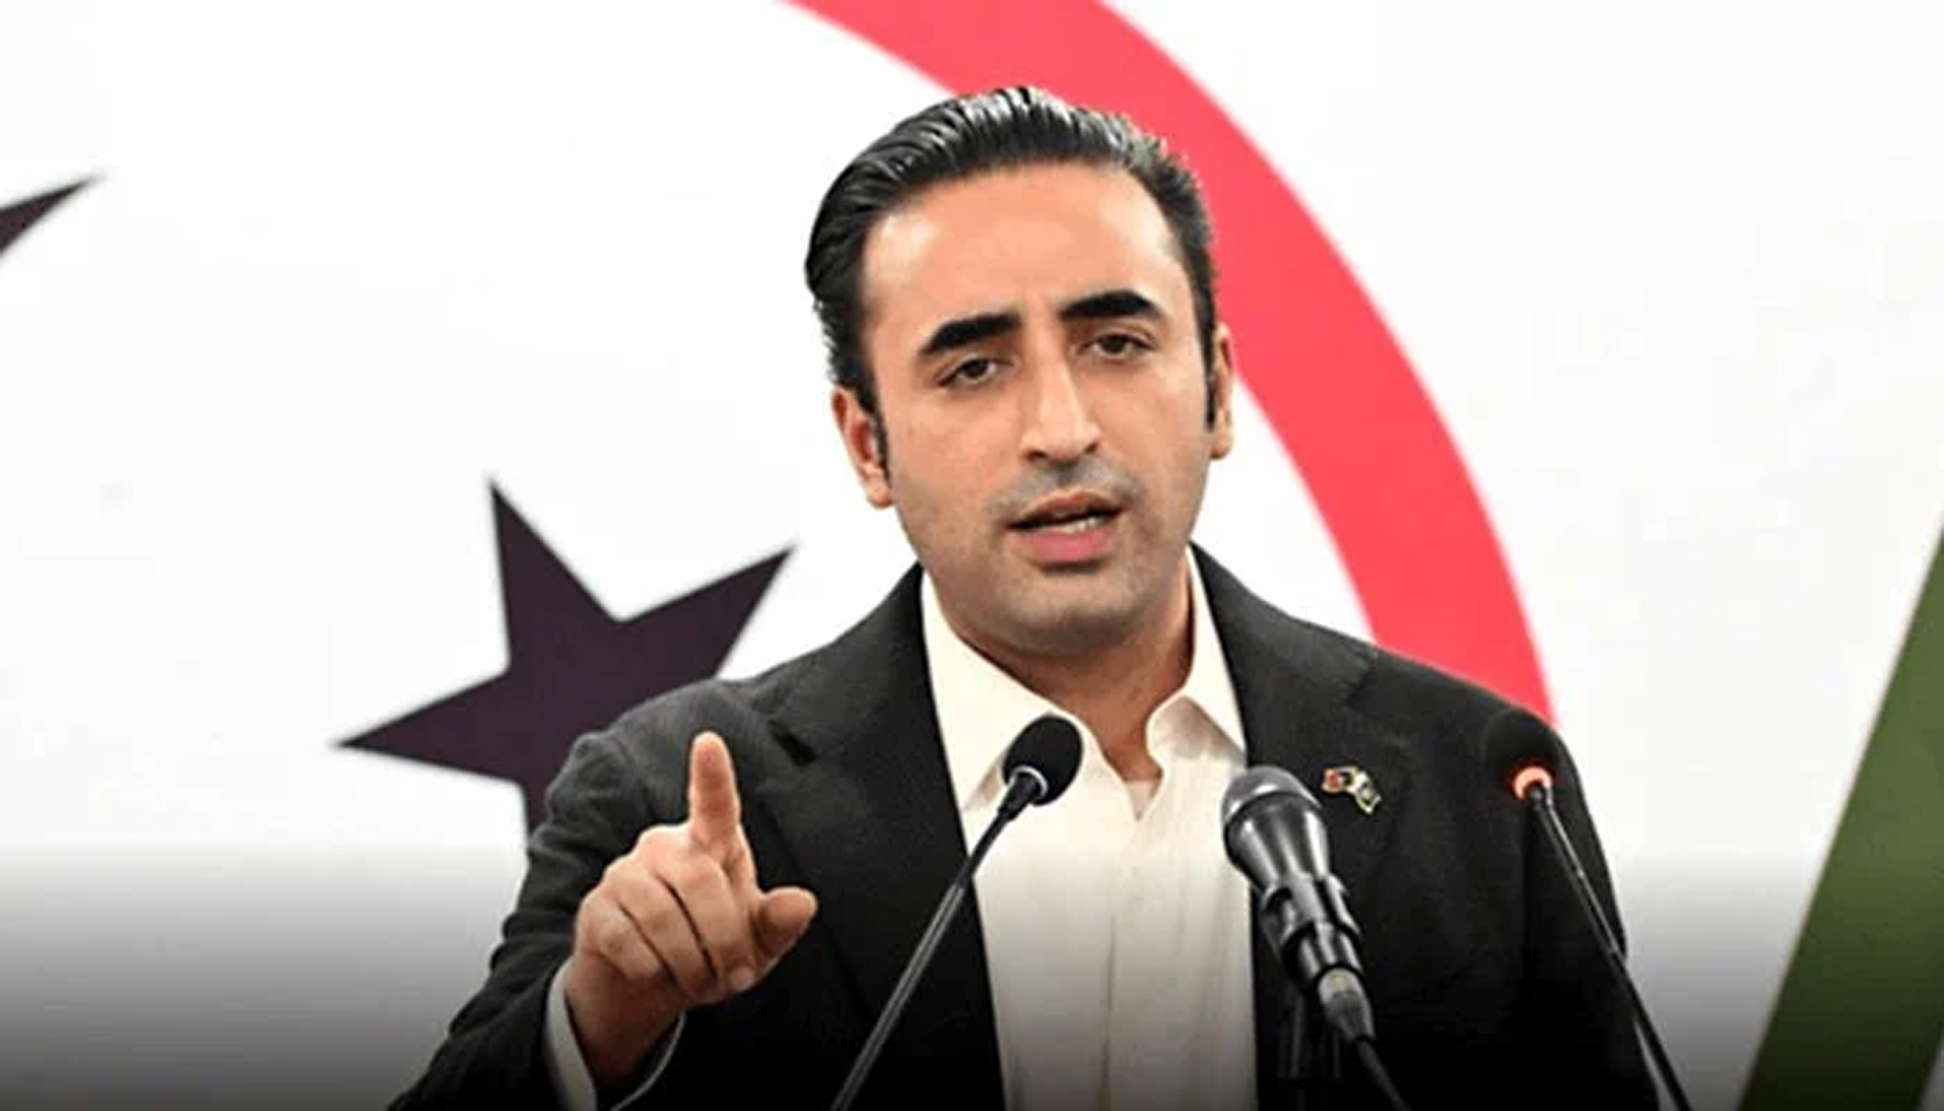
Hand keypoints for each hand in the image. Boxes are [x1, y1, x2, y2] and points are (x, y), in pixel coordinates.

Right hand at [564, 731, 817, 1087]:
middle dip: (724, 938)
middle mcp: (664, 846)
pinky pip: (628, 942)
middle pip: (700, 881)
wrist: (647, 989)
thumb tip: (803, 903)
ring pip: (662, 917)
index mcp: (710, 843)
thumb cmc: (710, 952)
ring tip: (700, 982)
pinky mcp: (596, 909)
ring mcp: (624, 874)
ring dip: (691, 964)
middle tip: (735, 977)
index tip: (709, 742)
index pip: (713, 803)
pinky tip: (657, 974)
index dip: (712, 774)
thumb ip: (778, 923)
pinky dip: (654, 972)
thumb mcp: (755, 944)